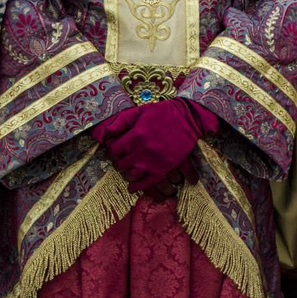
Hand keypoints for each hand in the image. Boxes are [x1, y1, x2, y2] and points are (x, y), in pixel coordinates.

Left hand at [96, 99, 219, 192]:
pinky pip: (147, 182)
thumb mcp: (142, 111)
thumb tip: (107, 132)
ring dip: (128, 173)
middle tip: (123, 160)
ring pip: (132, 175)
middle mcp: (141, 151)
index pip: (114, 151)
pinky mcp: (164, 168)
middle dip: (120, 162)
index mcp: (135, 136)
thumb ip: (123, 121)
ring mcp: (153, 161)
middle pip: (121, 164)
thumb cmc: (165, 112)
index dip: (112, 151)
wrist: (190, 118)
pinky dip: (138, 186)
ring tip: (130, 169)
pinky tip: (133, 187)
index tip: (115, 151)